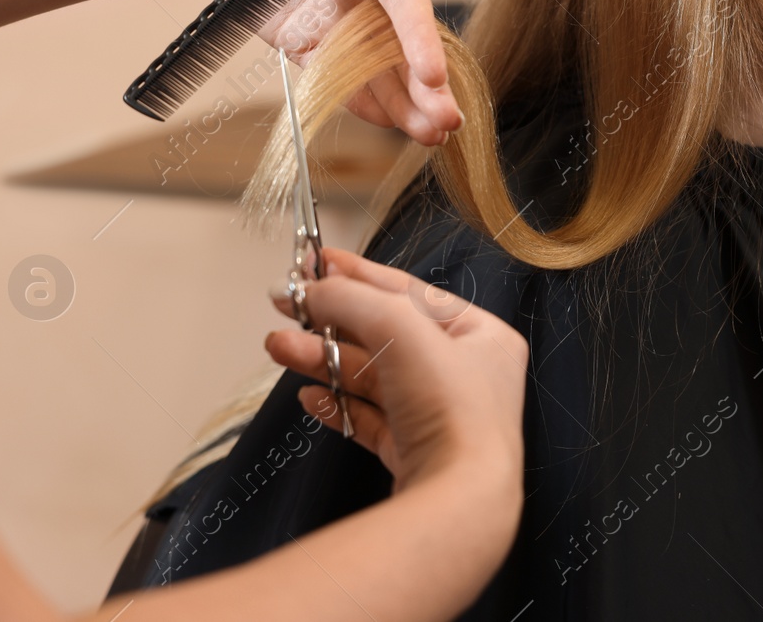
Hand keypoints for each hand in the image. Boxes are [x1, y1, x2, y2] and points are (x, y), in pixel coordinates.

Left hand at [157, 0, 461, 144]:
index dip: (418, 33)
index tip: (431, 71)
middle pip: (400, 38)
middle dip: (427, 81)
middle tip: (448, 119)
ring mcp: (330, 14)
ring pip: (376, 64)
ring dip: (405, 100)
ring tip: (431, 135)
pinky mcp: (300, 37)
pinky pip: (336, 75)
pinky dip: (363, 101)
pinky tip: (391, 124)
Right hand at [265, 247, 527, 495]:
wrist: (456, 500)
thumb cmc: (452, 410)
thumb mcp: (398, 327)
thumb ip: (350, 299)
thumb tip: (311, 288)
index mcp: (482, 336)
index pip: (412, 292)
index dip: (360, 274)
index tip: (318, 263)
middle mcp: (465, 375)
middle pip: (385, 335)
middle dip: (330, 322)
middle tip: (287, 308)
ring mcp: (438, 417)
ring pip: (370, 377)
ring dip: (323, 359)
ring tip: (280, 348)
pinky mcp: (413, 453)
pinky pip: (367, 420)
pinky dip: (337, 405)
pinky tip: (310, 395)